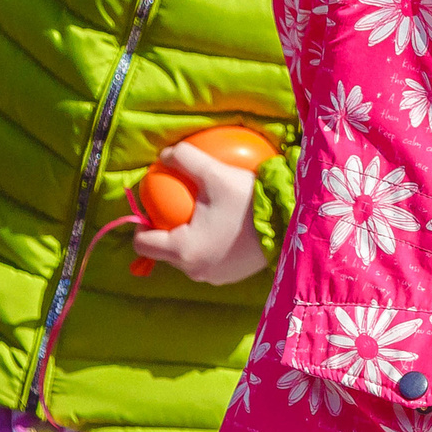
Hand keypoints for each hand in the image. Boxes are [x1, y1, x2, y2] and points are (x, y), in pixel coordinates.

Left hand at [128, 145, 267, 285]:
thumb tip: (163, 155)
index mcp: (183, 250)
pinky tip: (222, 225)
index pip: (141, 243)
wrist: (290, 223)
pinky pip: (208, 260)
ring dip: (188, 237)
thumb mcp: (214, 173)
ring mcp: (214, 277)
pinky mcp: (230, 276)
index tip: (154, 206)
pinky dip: (208, 244)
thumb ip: (184, 159)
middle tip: (181, 205)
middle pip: (164, 250)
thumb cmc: (249, 201)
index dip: (142, 223)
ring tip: (203, 214)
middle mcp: (195, 270)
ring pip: (187, 256)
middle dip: (167, 228)